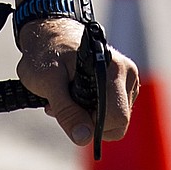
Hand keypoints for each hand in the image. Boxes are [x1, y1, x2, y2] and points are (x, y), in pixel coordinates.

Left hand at [17, 18, 138, 147]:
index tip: (69, 112)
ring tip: (67, 97)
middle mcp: (125, 72)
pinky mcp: (122, 84)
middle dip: (89, 121)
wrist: (48, 32)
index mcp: (111, 69)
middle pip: (119, 122)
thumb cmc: (44, 52)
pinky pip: (114, 111)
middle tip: (64, 105)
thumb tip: (84, 137)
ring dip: (89, 115)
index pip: (117, 117)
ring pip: (116, 119)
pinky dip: (94, 110)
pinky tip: (76, 95)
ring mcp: (126, 78)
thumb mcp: (46, 81)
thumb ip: (65, 110)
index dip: (92, 124)